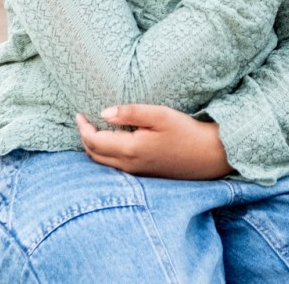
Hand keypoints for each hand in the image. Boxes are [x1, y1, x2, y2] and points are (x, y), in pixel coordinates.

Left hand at [77, 105, 231, 179]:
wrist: (209, 156)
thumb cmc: (186, 132)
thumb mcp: (160, 115)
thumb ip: (130, 112)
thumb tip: (103, 113)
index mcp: (131, 150)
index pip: (94, 142)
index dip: (83, 128)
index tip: (78, 114)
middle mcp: (130, 166)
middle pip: (94, 156)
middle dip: (84, 138)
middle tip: (83, 120)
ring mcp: (137, 174)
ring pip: (103, 165)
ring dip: (94, 148)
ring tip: (93, 130)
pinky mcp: (144, 176)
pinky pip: (115, 168)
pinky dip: (105, 156)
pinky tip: (112, 143)